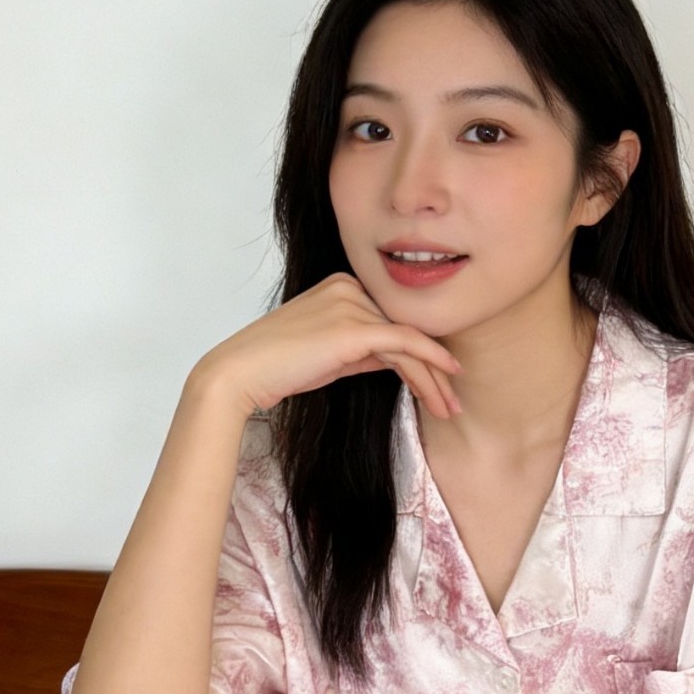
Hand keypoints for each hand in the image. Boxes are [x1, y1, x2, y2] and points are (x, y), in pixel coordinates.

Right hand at [194, 272, 461, 418]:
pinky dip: (429, 362)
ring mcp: (350, 303)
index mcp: (342, 285)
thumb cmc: (279, 368)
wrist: (241, 373)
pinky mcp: (352, 326)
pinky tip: (446, 381)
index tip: (440, 387)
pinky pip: (404, 343)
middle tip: (453, 402)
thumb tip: (396, 360)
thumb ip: (364, 350)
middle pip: (405, 331)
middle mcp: (349, 286)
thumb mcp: (332, 355)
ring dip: (434, 378)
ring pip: (408, 341)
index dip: (422, 356)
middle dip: (434, 370)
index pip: (393, 323)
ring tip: (449, 409)